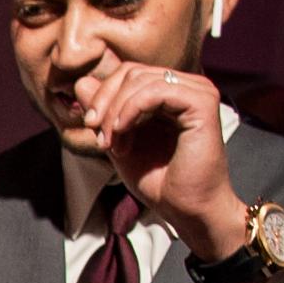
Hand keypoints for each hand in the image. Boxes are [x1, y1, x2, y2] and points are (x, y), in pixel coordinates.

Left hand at [78, 60, 246, 261]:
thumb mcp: (119, 142)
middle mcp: (187, 87)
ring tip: (113, 145)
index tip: (90, 127)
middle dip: (106, 104)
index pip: (128, 73)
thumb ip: (104, 113)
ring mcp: (198, 92)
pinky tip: (123, 134)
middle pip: (131, 72)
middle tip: (100, 139)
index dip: (103, 95)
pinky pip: (156, 91)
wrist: (187, 210)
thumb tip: (81, 82)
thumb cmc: (160, 182)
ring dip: (115, 113)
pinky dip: (130, 110)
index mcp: (170, 93)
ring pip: (140, 79)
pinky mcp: (202, 103)